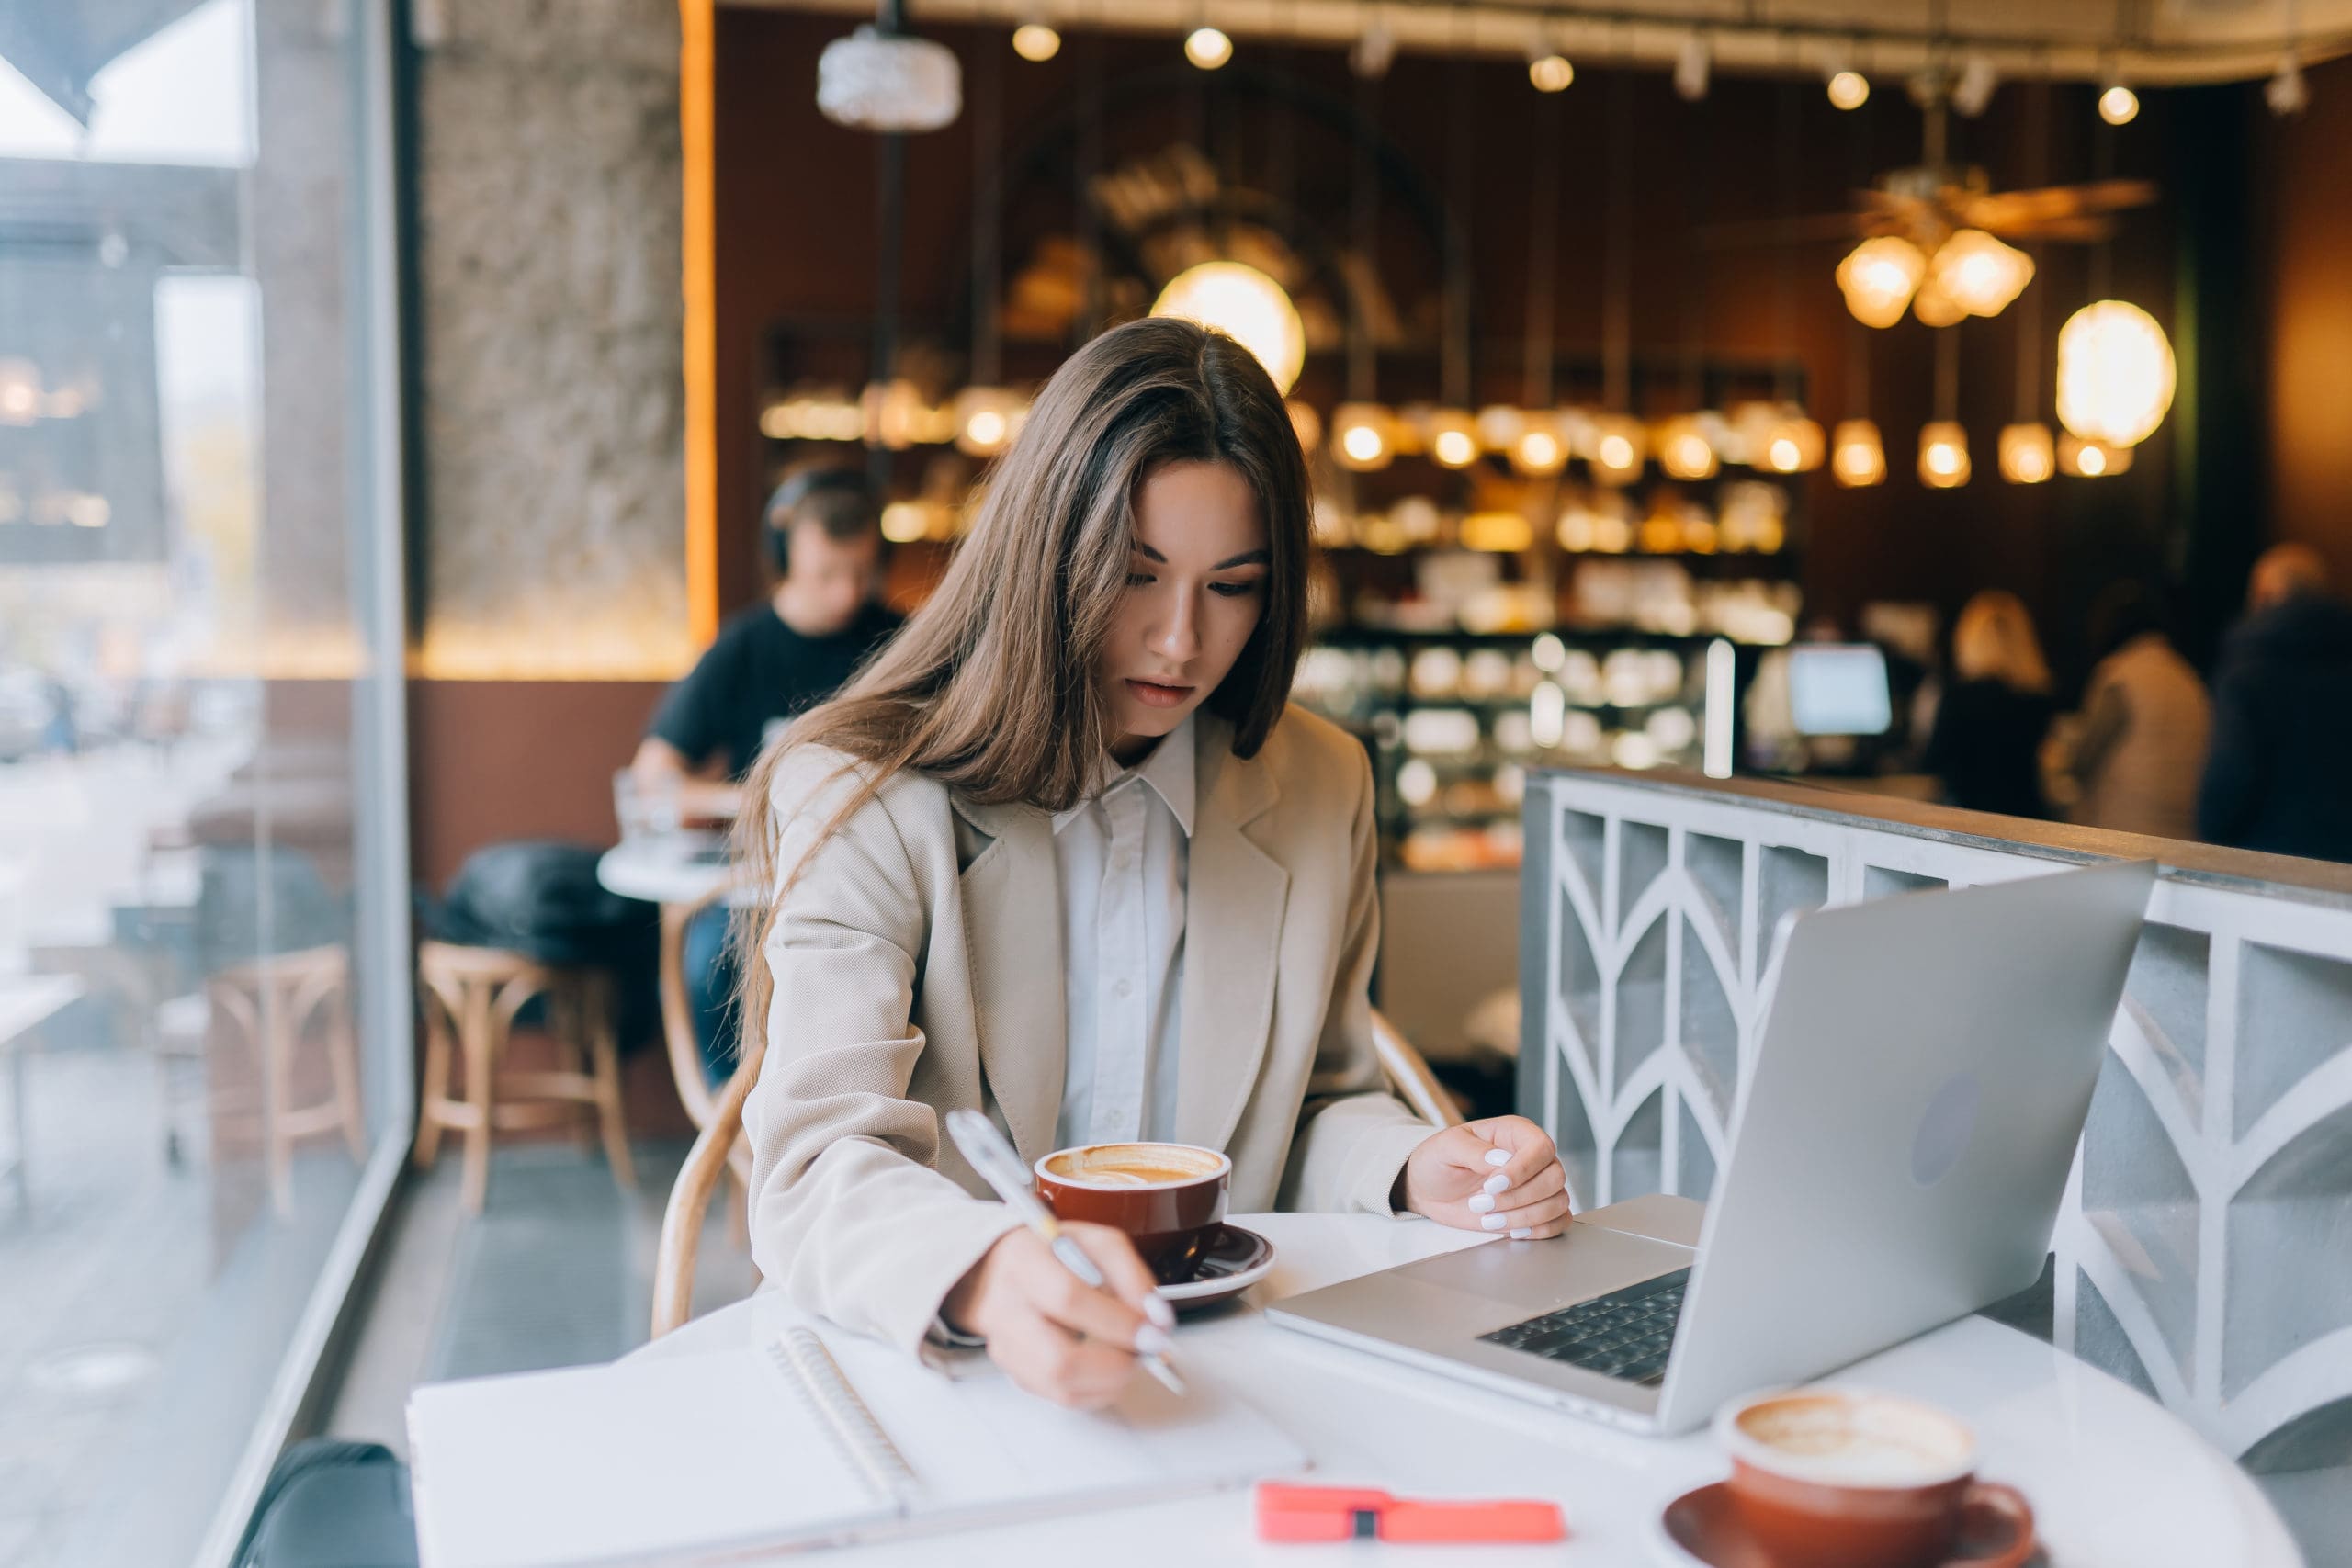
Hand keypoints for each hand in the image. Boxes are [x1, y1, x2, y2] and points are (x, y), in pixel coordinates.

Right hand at [938, 1223, 1176, 1409]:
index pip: (1068, 1298)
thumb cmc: (1051, 1254)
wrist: (997, 1270)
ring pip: (1060, 1387)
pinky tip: (1106, 1369)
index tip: (1153, 1333)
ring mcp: (1005, 1345)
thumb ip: (1132, 1276)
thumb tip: (1158, 1319)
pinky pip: (1059, 1397)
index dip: (1116, 1322)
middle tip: (1144, 1355)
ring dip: (1109, 1382)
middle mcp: (1006, 1307)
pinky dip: (1094, 1389)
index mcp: (1025, 1260)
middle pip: (1059, 1360)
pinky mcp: (1012, 1370)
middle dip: (1115, 1367)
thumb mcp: (1096, 1243)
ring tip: (1127, 1360)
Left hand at [1402, 1116, 1574, 1239]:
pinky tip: (1512, 1230)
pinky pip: (1559, 1221)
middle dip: (1518, 1198)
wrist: (1430, 1190)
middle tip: (1482, 1203)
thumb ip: (1472, 1150)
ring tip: (1489, 1219)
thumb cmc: (1438, 1161)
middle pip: (1554, 1177)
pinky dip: (1539, 1230)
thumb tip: (1501, 1160)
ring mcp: (1536, 1185)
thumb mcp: (1445, 1147)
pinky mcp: (1535, 1210)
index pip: (1540, 1147)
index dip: (1522, 1170)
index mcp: (1514, 1133)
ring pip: (1557, 1202)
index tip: (1492, 1185)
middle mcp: (1532, 1158)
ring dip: (1524, 1217)